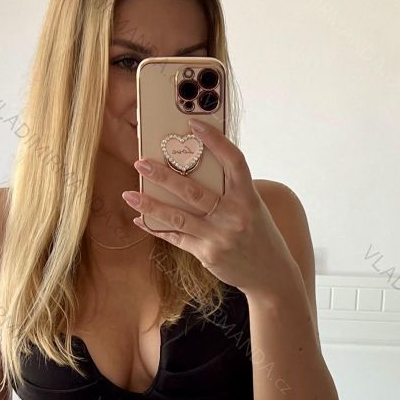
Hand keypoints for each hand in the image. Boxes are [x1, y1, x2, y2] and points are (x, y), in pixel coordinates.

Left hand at [124, 120, 294, 296]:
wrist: (270, 275)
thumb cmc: (258, 235)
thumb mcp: (253, 208)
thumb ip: (231, 191)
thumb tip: (197, 169)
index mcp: (248, 198)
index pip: (233, 162)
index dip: (215, 141)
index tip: (193, 124)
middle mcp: (234, 216)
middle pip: (193, 191)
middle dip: (163, 176)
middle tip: (141, 163)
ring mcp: (219, 237)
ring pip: (178, 217)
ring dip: (150, 205)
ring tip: (129, 195)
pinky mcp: (208, 254)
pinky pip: (177, 238)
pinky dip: (157, 228)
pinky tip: (141, 219)